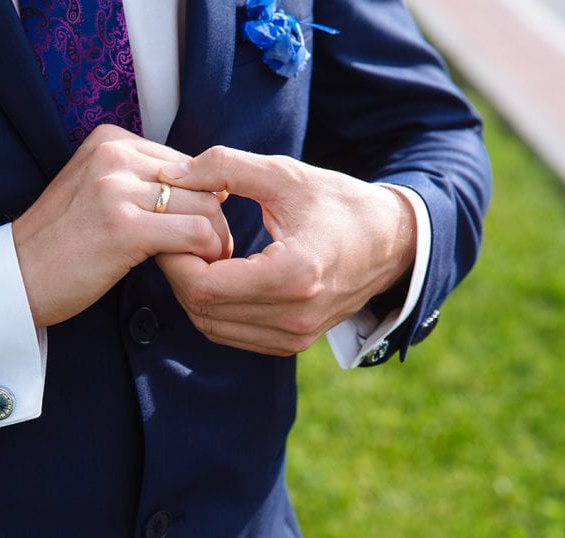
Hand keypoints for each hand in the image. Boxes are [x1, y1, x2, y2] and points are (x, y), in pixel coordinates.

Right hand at [12, 125, 232, 328]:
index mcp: (110, 139)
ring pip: (206, 207)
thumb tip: (212, 189)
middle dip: (215, 221)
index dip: (201, 200)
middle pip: (202, 182)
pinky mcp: (123, 227)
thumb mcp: (97, 190)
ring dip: (214, 242)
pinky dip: (205, 255)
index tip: (198, 233)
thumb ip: (142, 180)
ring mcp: (116, 189)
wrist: (15, 277)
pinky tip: (193, 272)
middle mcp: (114, 154)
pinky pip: (195, 233)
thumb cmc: (62, 243)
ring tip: (204, 265)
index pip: (187, 162)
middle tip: (210, 253)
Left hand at [155, 146, 416, 355]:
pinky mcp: (292, 344)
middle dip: (178, 274)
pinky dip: (213, 310)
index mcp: (294, 274)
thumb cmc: (340, 203)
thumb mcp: (286, 174)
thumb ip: (226, 167)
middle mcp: (295, 315)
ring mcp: (295, 336)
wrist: (392, 243)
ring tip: (195, 256)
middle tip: (174, 241)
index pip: (204, 285)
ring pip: (211, 327)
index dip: (175, 259)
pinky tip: (217, 277)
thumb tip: (171, 174)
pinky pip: (231, 335)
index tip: (171, 230)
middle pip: (202, 309)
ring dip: (193, 294)